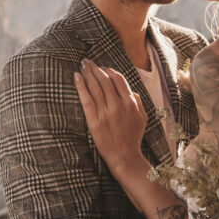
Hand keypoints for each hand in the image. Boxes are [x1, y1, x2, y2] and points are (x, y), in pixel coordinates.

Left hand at [74, 58, 147, 174]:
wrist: (124, 156)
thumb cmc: (133, 138)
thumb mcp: (142, 118)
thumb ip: (138, 102)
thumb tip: (132, 92)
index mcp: (130, 102)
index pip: (118, 79)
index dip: (108, 70)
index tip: (102, 67)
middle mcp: (118, 105)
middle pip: (104, 80)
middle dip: (95, 68)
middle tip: (87, 61)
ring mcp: (106, 112)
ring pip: (95, 87)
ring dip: (87, 73)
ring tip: (82, 65)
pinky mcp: (94, 120)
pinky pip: (86, 99)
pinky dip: (80, 86)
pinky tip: (76, 77)